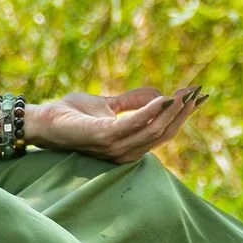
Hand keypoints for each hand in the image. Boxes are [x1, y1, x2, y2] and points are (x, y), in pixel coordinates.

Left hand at [30, 84, 203, 164]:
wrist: (42, 121)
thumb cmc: (71, 115)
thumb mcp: (108, 105)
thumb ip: (132, 101)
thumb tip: (160, 92)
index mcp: (129, 145)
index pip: (164, 131)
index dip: (183, 114)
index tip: (200, 95)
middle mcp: (126, 151)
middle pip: (165, 132)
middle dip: (184, 111)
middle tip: (198, 91)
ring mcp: (116, 148)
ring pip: (156, 131)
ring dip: (174, 110)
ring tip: (186, 92)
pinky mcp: (104, 137)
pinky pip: (135, 125)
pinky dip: (152, 111)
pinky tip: (164, 97)